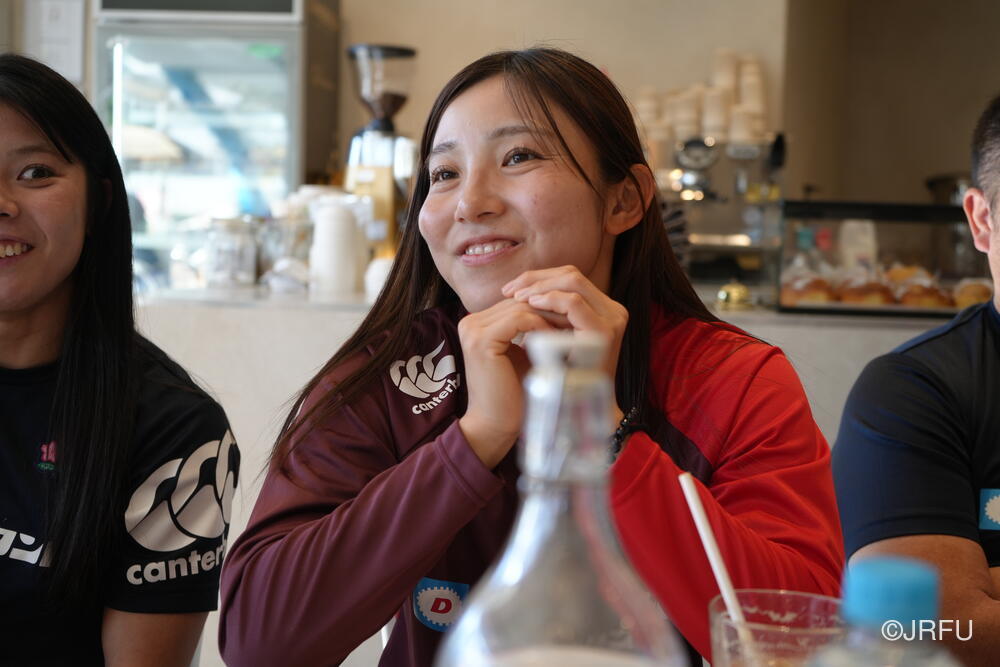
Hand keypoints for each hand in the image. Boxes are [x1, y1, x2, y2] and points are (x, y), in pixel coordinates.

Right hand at [457, 299, 560, 468]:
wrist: (495, 425)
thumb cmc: (514, 394)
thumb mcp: (525, 354)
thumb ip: (534, 331)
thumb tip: (563, 309)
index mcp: (477, 324)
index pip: (516, 303)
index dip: (546, 305)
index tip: (573, 314)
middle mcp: (470, 322)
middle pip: (518, 301)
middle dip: (550, 307)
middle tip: (579, 316)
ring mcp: (473, 330)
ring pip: (521, 307)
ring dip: (550, 315)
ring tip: (573, 327)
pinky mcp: (481, 340)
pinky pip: (519, 320)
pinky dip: (542, 326)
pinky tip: (559, 338)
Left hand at [502, 265, 627, 417]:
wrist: (578, 411)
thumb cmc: (561, 378)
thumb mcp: (556, 339)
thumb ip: (548, 315)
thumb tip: (517, 291)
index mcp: (603, 310)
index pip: (570, 278)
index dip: (539, 278)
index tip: (512, 289)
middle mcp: (613, 310)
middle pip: (571, 274)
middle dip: (536, 278)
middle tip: (509, 290)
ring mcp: (613, 319)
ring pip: (573, 280)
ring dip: (540, 286)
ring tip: (516, 297)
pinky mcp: (605, 331)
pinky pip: (573, 303)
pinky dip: (549, 300)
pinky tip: (529, 306)